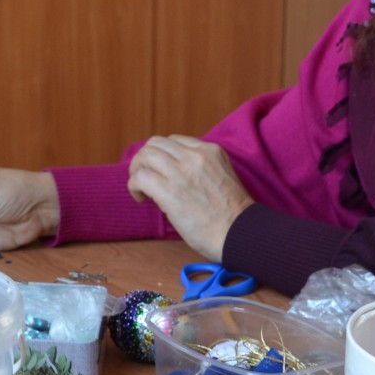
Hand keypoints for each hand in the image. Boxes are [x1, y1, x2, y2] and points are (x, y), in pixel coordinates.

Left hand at [126, 135, 253, 260]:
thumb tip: (177, 174)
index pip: (174, 141)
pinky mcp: (170, 192)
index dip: (162, 155)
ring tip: (141, 188)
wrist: (240, 233)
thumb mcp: (223, 176)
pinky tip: (141, 199)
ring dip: (136, 170)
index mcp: (210, 151)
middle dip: (145, 159)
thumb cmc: (233, 214)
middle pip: (155, 144)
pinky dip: (134, 186)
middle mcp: (195, 157)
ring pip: (145, 156)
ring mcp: (182, 172)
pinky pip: (140, 178)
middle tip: (145, 177)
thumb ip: (203, 168)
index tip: (161, 170)